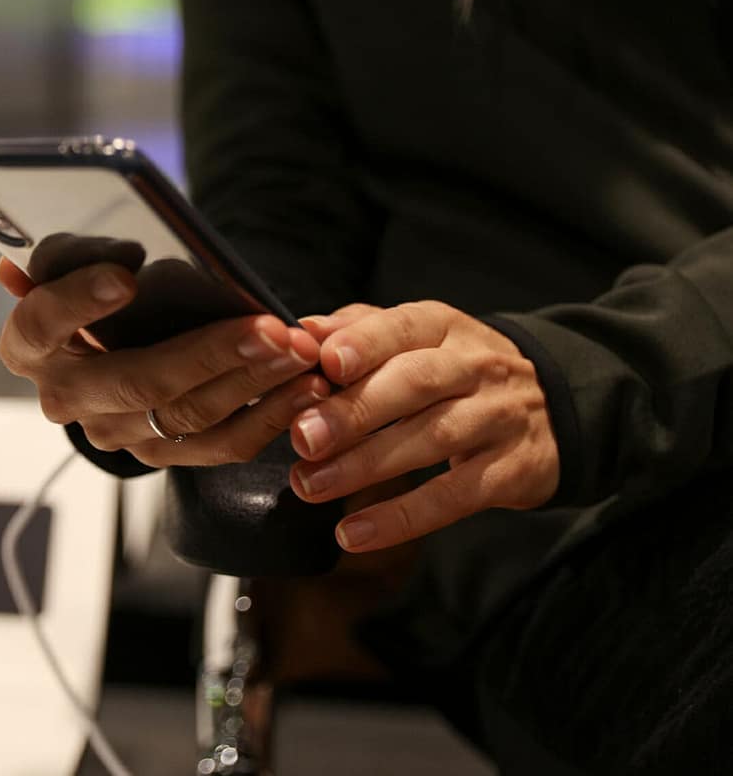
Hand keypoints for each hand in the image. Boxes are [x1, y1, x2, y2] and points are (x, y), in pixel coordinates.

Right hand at [0, 258, 327, 467]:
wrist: (89, 366)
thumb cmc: (80, 301)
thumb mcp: (58, 274)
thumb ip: (50, 261)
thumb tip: (12, 266)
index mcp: (28, 344)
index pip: (43, 322)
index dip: (80, 301)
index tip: (125, 275)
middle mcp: (65, 397)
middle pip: (138, 379)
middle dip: (212, 352)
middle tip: (268, 328)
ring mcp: (113, 433)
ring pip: (188, 415)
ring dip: (253, 382)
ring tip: (298, 349)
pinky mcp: (159, 454)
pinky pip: (219, 446)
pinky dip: (268, 416)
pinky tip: (303, 384)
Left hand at [289, 302, 560, 552]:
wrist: (556, 409)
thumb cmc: (458, 371)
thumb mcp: (420, 339)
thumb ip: (360, 330)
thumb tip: (302, 332)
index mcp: (443, 327)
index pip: (404, 326)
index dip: (365, 342)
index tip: (324, 362)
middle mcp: (476, 367)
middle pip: (416, 382)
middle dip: (355, 410)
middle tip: (303, 437)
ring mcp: (497, 418)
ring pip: (432, 438)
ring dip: (365, 465)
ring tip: (310, 485)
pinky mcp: (510, 472)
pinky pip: (452, 497)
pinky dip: (401, 518)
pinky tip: (353, 532)